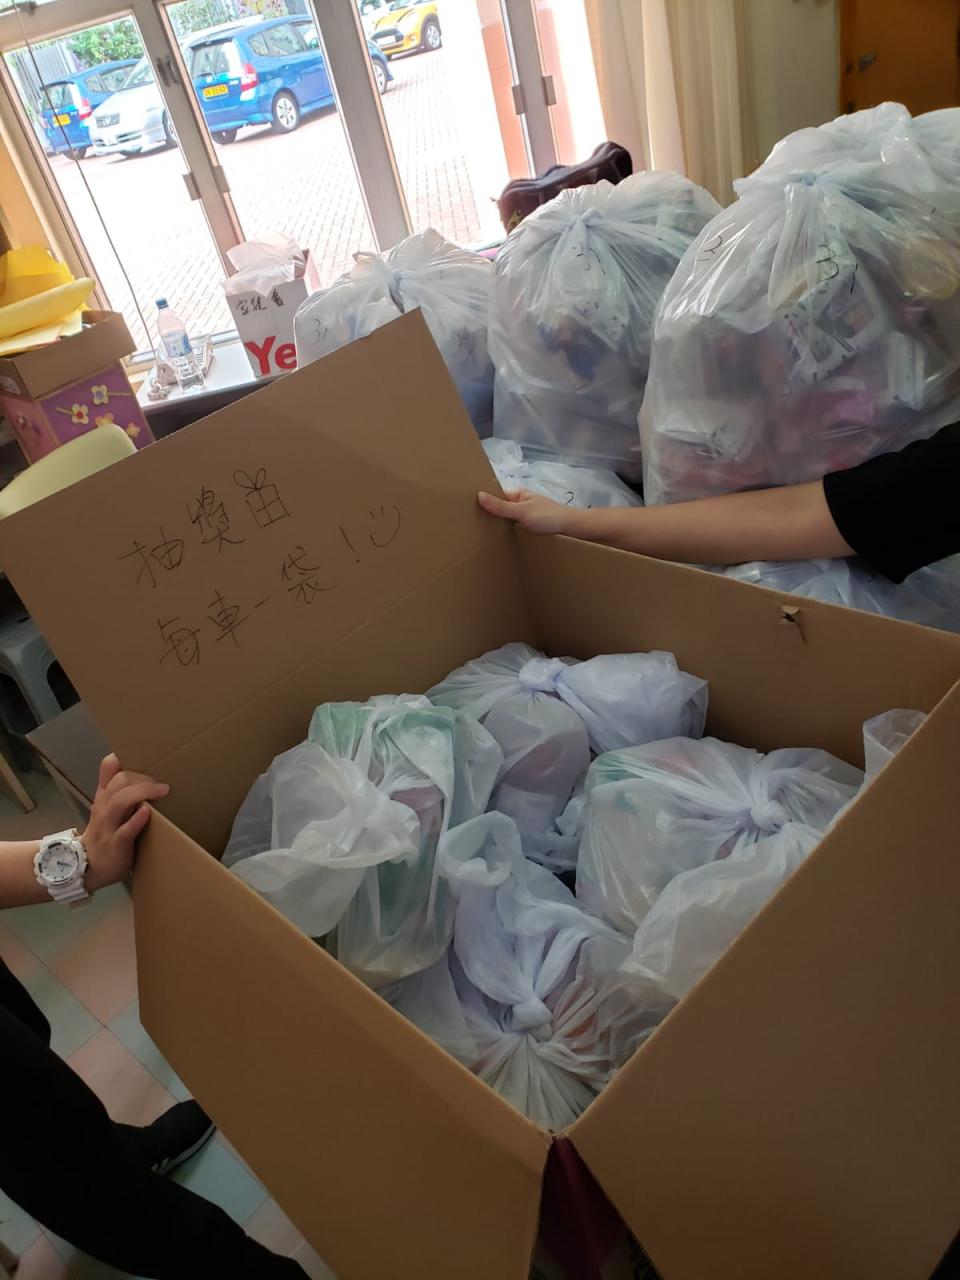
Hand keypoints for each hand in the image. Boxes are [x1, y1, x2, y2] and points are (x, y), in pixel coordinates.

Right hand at [82, 755, 168, 890]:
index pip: (108, 768)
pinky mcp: (115, 844)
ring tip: (162, 791)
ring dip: (142, 793)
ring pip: (120, 802)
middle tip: (161, 785)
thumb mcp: (108, 809)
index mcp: (104, 796)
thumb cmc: (105, 833)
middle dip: (142, 778)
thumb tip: (144, 773)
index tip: (145, 759)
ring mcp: (108, 825)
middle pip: (119, 781)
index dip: (124, 758)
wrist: (89, 866)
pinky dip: (136, 820)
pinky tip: (147, 812)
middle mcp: (104, 807)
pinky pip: (125, 830)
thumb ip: (120, 791)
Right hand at [478, 489, 572, 534]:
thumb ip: (501, 506)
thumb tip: (479, 495)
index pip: (496, 496)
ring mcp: (526, 516)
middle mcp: (521, 503)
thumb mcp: (522, 511)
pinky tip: (500, 541)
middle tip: (472, 527)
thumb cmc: (547, 516)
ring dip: (499, 527)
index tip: (469, 510)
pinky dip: (508, 533)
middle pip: (500, 509)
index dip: (485, 502)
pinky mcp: (530, 528)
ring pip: (507, 521)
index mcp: (518, 494)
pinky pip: (515, 529)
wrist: (571, 528)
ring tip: (482, 536)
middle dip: (490, 516)